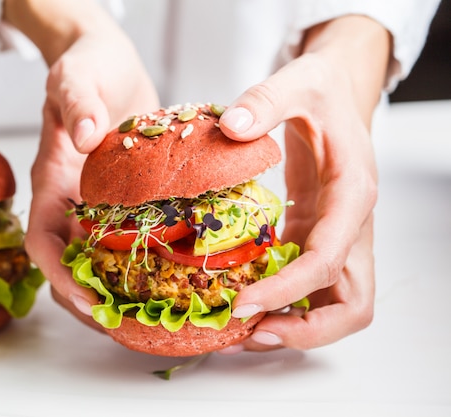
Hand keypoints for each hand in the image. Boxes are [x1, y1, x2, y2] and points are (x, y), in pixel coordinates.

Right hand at [18, 3, 158, 326]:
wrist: (105, 62)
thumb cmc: (86, 66)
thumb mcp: (76, 75)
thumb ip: (77, 103)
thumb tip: (86, 137)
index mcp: (52, 180)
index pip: (43, 241)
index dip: (60, 276)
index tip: (89, 300)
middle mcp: (71, 200)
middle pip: (68, 264)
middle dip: (89, 299)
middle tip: (127, 325)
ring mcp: (95, 203)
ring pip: (97, 259)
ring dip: (116, 289)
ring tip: (149, 315)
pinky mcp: (123, 199)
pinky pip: (127, 238)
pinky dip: (142, 260)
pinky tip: (173, 272)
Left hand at [217, 16, 388, 350]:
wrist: (333, 95)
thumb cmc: (321, 90)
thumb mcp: (296, 82)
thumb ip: (265, 101)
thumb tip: (232, 128)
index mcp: (354, 195)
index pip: (327, 261)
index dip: (288, 290)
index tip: (244, 305)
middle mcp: (352, 226)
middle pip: (351, 305)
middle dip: (306, 330)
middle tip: (251, 335)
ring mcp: (336, 238)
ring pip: (337, 305)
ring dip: (298, 328)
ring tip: (244, 332)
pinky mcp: (314, 238)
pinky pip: (309, 287)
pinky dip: (284, 303)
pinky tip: (244, 301)